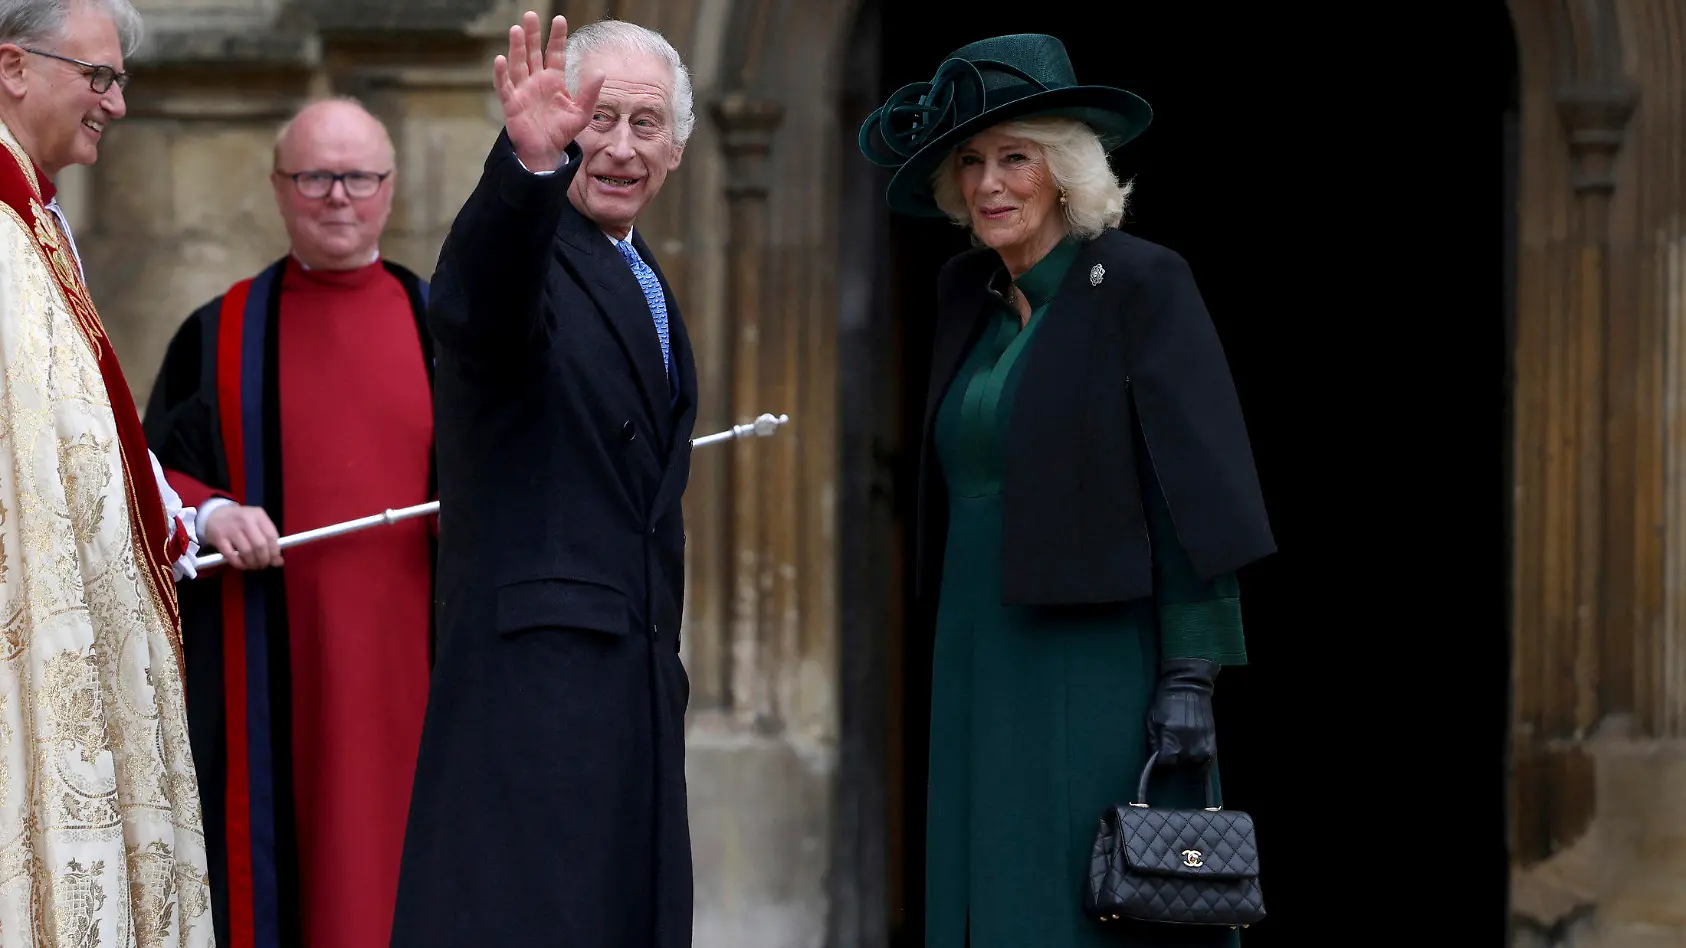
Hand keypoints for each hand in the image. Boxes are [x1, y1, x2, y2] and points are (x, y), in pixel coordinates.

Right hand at [203, 504, 282, 570]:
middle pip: (260, 545)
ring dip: (252, 563)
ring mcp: (231, 529)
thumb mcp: (256, 524)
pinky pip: (231, 556)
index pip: (271, 536)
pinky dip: (239, 564)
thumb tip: (279, 562)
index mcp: (258, 515)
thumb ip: (269, 540)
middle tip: (263, 565)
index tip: (274, 560)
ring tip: (253, 565)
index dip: (275, 552)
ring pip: (247, 552)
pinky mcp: (219, 538)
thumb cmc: (240, 520)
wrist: (215, 514)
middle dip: (264, 560)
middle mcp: (245, 520)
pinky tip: (242, 565)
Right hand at [494, 11, 604, 172]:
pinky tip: (500, 59)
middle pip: (533, 53)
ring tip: (517, 29)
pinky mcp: (512, 103)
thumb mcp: (582, 112)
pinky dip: (501, 73)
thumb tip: (600, 71)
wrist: (546, 151)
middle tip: (531, 15)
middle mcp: (536, 81)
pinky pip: (505, 86)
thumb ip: (590, 92)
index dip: (557, 37)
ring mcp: (523, 90)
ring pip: (518, 64)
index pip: (555, 53)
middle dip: (532, 34)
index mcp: (554, 80)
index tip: (560, 19)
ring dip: (517, 48)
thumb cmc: (563, 131)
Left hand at [1147, 658, 1218, 766]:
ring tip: (1185, 760)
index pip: (1167, 763)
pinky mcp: (1212, 738)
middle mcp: (1188, 743)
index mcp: (1171, 738)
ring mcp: (1202, 742)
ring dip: (1190, 765)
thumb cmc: (1165, 700)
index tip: (1160, 761)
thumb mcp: (1153, 718)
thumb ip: (1154, 740)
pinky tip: (1198, 763)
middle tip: (1172, 754)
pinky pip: (1210, 759)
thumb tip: (1156, 757)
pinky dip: (1204, 764)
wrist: (1188, 684)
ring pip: (1197, 765)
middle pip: (1181, 764)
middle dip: (1175, 762)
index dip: (1162, 764)